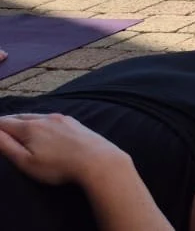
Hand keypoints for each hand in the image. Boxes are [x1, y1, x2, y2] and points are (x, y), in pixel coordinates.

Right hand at [0, 113, 129, 185]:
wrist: (98, 161)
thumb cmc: (59, 166)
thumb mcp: (26, 161)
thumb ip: (7, 146)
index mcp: (30, 128)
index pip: (4, 122)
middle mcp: (45, 118)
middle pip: (20, 116)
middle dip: (7, 121)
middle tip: (0, 125)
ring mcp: (61, 118)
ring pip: (36, 116)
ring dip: (23, 119)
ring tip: (16, 124)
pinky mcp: (74, 122)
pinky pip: (50, 118)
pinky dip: (39, 121)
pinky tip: (41, 126)